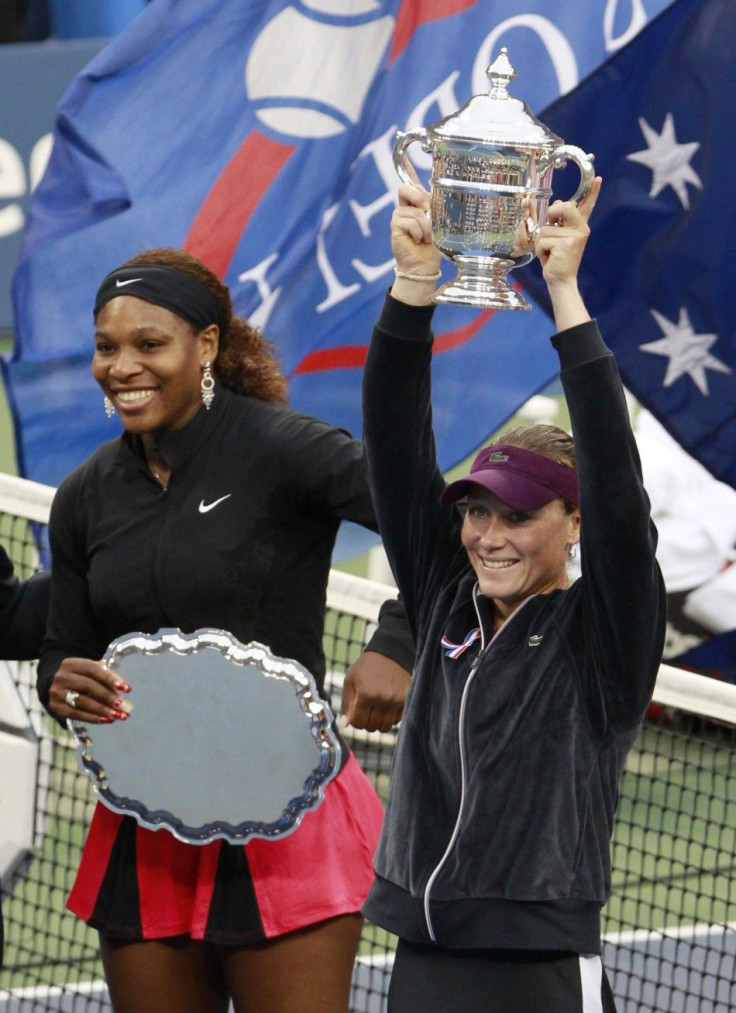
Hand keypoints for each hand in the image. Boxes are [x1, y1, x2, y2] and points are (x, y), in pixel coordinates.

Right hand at [49, 656, 132, 723]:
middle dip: (108, 697)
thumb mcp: (90, 670)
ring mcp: (57, 692)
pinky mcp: (55, 707)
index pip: (93, 670)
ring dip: (102, 710)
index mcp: (72, 664)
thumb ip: (106, 676)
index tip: (127, 689)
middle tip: (124, 706)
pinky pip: (76, 714)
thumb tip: (124, 690)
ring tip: (118, 716)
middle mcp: (62, 677)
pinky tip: (105, 720)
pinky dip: (92, 718)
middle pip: (88, 686)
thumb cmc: (79, 676)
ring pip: (82, 702)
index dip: (111, 679)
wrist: (51, 683)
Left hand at [339, 650, 410, 731]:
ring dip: (379, 722)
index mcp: (366, 694)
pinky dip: (390, 717)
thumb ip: (346, 704)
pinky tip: (387, 706)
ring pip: (385, 727)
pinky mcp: (406, 700)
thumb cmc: (366, 667)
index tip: (356, 714)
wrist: (390, 653)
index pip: (358, 723)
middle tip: (366, 711)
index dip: (355, 721)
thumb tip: (344, 725)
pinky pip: (397, 720)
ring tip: (376, 710)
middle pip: (372, 727)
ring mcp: (396, 701)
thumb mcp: (350, 681)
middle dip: (367, 722)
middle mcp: (382, 699)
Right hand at [390, 167, 441, 305]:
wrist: (424, 264)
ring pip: (414, 209)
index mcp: (417, 203)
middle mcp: (405, 207)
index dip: (406, 163)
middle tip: (429, 216)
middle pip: (406, 188)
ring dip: (425, 225)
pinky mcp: (394, 226)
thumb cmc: (434, 245)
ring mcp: (398, 216)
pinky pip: (409, 221)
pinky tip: (417, 241)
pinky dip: (418, 232)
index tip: (401, 142)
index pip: (409, 179)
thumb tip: (431, 197)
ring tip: (425, 237)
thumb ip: (436, 207)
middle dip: (421, 200)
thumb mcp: (441, 222)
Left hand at [535, 176, 601, 287]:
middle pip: (563, 206)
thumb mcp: (559, 238)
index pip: (587, 206)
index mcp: (580, 226)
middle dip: (551, 214)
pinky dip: (540, 250)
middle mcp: (581, 229)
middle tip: (551, 229)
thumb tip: (557, 201)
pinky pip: (542, 240)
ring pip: (545, 228)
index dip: (592, 192)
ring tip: (550, 252)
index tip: (597, 179)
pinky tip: (549, 258)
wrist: (561, 280)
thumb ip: (560, 221)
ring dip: (541, 242)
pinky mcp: (564, 245)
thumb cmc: (558, 259)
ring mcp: (573, 237)